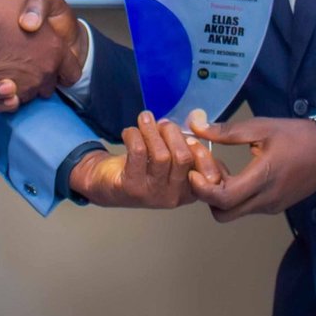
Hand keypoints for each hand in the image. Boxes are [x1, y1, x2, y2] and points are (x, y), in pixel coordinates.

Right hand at [0, 0, 78, 109]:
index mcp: (56, 50)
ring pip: (27, 95)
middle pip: (48, 86)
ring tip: (2, 72)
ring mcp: (26, 87)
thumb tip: (33, 20)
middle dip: (39, 78)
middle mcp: (44, 73)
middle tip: (22, 63)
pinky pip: (9, 104)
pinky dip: (3, 99)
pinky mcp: (5, 97)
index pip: (72, 71)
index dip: (64, 68)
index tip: (52, 63)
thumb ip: (36, 8)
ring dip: (17, 87)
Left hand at [69, 111, 222, 208]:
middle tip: (162, 123)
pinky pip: (138, 153)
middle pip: (183, 158)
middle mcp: (174, 196)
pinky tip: (129, 132)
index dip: (202, 152)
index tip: (190, 136)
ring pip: (161, 155)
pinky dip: (134, 135)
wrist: (107, 186)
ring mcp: (152, 194)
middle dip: (172, 133)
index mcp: (189, 190)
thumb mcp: (169, 160)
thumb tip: (194, 118)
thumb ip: (183, 144)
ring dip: (151, 130)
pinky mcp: (131, 187)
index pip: (208, 174)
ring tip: (144, 119)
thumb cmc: (142, 169)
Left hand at [186, 112, 315, 221]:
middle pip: (223, 214)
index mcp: (263, 178)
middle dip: (208, 195)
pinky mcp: (275, 206)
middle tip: (206, 170)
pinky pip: (247, 207)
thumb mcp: (261, 127)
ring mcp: (271, 206)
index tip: (193, 170)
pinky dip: (235, 196)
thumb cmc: (297, 136)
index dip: (202, 188)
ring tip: (222, 169)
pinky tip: (237, 173)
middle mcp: (266, 200)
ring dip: (220, 196)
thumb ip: (226, 131)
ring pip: (234, 212)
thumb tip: (195, 124)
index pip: (224, 198)